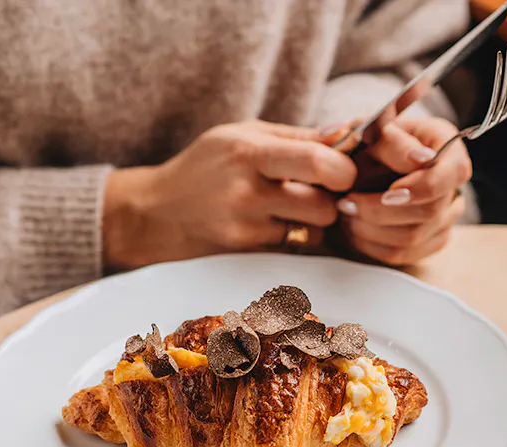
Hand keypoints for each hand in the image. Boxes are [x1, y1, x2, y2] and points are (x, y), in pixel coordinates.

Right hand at [103, 120, 356, 268]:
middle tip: (321, 189)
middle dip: (332, 198)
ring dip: (315, 219)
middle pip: (324, 205)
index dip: (345, 168)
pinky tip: (274, 221)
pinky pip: (294, 246)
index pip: (317, 162)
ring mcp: (246, 228)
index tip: (345, 168)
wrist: (157, 213)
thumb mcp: (243, 136)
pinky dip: (294, 234)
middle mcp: (247, 193)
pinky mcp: (246, 253)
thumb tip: (349, 133)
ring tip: (293, 204)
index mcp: (248, 152)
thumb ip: (299, 137)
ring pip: (314, 231)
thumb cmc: (207, 166)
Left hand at [335, 117, 471, 265]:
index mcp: (447, 146)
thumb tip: (421, 158)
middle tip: (347, 203)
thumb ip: (394, 142)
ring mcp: (446, 215)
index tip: (388, 194)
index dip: (421, 189)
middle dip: (382, 212)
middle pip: (430, 212)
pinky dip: (372, 244)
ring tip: (346, 212)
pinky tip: (353, 227)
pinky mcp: (430, 239)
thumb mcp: (371, 131)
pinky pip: (403, 254)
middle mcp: (453, 183)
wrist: (355, 163)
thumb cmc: (366, 142)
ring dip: (371, 229)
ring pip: (414, 238)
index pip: (452, 174)